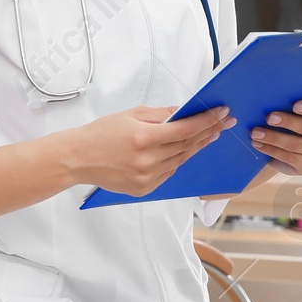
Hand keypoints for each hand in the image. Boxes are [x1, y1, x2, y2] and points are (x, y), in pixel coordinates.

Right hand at [67, 105, 234, 196]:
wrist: (77, 159)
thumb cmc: (100, 134)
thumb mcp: (131, 115)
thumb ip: (160, 115)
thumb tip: (184, 112)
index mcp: (144, 139)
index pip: (186, 129)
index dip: (207, 121)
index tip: (221, 113)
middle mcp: (148, 161)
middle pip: (188, 146)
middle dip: (208, 132)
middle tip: (223, 122)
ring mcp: (147, 178)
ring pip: (181, 160)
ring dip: (196, 147)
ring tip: (209, 135)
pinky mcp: (144, 189)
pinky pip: (169, 173)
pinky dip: (177, 161)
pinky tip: (184, 151)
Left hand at [249, 100, 301, 175]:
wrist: (291, 146)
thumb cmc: (293, 119)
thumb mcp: (296, 111)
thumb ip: (292, 104)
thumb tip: (273, 97)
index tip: (295, 105)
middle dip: (287, 122)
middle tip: (269, 118)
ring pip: (296, 144)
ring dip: (273, 138)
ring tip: (256, 133)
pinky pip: (290, 158)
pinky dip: (271, 150)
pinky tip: (259, 145)